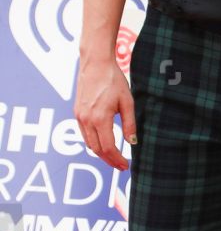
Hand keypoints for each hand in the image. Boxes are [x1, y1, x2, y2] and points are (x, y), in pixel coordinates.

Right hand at [75, 55, 136, 171]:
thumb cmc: (113, 80)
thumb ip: (130, 124)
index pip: (108, 148)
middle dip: (109, 160)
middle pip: (97, 150)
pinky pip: (84, 134)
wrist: (95, 64)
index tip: (126, 166)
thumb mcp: (127, 102)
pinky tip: (103, 144)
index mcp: (100, 119)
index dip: (117, 160)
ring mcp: (79, 117)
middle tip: (121, 166)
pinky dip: (94, 143)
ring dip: (101, 153)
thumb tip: (133, 143)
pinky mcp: (77, 113)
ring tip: (114, 158)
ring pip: (89, 143)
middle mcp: (86, 120)